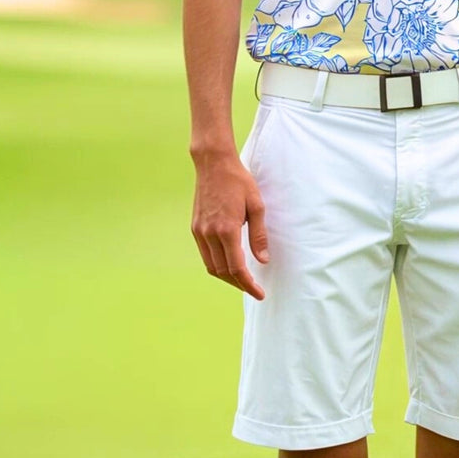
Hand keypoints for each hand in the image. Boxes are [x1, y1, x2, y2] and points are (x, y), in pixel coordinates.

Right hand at [190, 152, 268, 299]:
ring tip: (242, 280)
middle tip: (254, 289)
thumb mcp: (256, 205)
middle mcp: (210, 234)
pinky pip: (205, 254)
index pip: (237, 268)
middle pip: (223, 272)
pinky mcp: (195, 227)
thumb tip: (263, 260)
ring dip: (227, 277)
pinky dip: (216, 264)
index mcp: (227, 230)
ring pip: (211, 266)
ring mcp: (200, 231)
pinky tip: (227, 263)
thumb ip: (259, 235)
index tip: (259, 294)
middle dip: (239, 284)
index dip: (249, 285)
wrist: (213, 163)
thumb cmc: (238, 181)